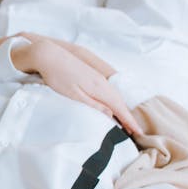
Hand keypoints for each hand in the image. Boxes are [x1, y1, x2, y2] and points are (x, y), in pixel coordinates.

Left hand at [14, 37, 140, 134]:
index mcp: (99, 88)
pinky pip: (107, 91)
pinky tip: (110, 105)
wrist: (49, 56)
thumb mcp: (74, 96)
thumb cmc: (58, 77)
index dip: (129, 121)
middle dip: (128, 117)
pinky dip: (113, 101)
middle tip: (135, 131)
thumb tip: (111, 115)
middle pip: (120, 102)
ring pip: (114, 96)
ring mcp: (97, 77)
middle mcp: (102, 82)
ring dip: (121, 109)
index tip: (138, 132)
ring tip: (125, 122)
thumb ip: (94, 106)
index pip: (119, 108)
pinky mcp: (91, 75)